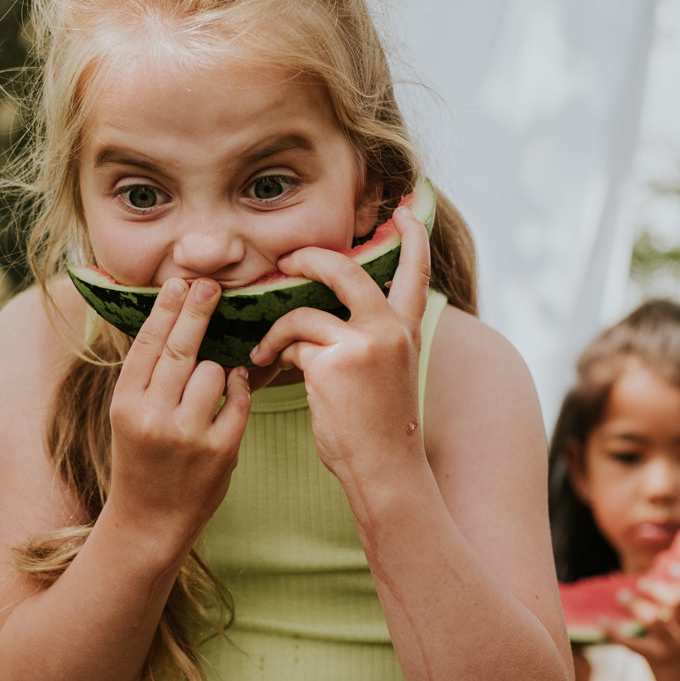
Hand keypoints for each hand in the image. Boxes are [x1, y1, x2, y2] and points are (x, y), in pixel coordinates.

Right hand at [107, 278, 250, 544]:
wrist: (150, 521)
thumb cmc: (141, 457)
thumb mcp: (128, 415)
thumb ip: (146, 375)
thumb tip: (170, 317)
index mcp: (125, 404)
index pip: (147, 345)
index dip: (164, 310)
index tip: (179, 283)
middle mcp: (153, 417)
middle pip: (180, 349)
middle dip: (196, 311)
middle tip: (210, 285)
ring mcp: (188, 435)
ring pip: (214, 371)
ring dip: (216, 370)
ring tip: (204, 390)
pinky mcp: (220, 451)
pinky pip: (238, 399)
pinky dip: (238, 389)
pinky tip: (232, 388)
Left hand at [249, 200, 431, 478]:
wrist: (385, 470)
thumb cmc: (378, 429)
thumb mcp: (387, 374)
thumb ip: (368, 339)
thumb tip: (320, 318)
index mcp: (406, 331)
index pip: (416, 274)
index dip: (412, 239)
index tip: (406, 210)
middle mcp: (390, 330)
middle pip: (345, 271)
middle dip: (309, 258)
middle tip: (286, 259)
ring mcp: (364, 343)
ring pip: (303, 314)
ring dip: (276, 332)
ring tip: (264, 352)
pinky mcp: (334, 362)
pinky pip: (291, 343)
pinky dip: (274, 354)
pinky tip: (267, 370)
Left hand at [606, 565, 679, 680]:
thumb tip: (652, 588)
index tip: (674, 567)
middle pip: (677, 604)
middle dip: (658, 589)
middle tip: (642, 582)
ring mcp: (673, 648)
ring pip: (655, 621)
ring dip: (636, 605)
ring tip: (621, 595)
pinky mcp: (657, 660)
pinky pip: (632, 643)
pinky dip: (614, 631)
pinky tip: (601, 621)